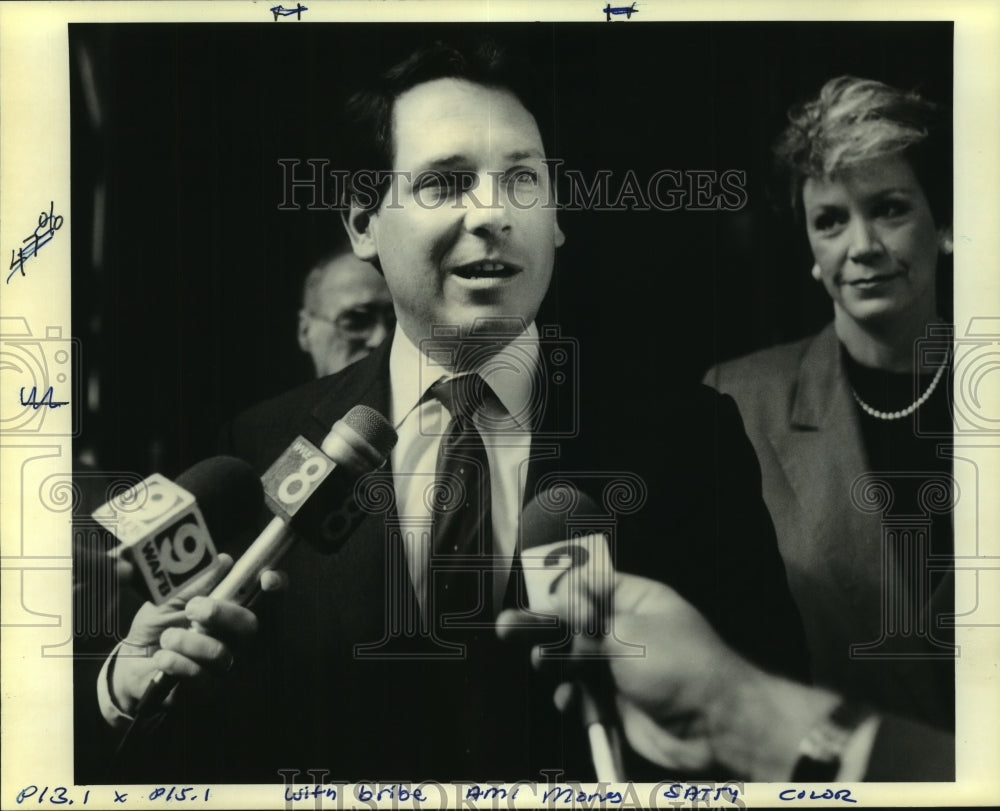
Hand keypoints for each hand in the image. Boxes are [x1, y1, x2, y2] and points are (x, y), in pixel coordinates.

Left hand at [110, 555, 279, 714]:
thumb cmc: (161, 625)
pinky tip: (163, 657)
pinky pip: (199, 676)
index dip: (276, 587)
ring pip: (222, 653)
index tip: (266, 578)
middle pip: (251, 625)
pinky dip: (176, 662)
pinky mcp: (208, 691)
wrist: (133, 663)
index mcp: (236, 612)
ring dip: (188, 641)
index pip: (270, 598)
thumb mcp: (173, 596)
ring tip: (168, 638)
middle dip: (221, 613)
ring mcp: (227, 667)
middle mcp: (240, 640)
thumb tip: (224, 561)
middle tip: (193, 608)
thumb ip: (198, 580)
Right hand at [497, 570, 762, 771]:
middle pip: (574, 624)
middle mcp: (626, 630)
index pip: (589, 587)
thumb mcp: (628, 634)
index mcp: (637, 600)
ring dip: (556, 664)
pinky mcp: (616, 702)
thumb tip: (559, 597)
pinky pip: (582, 694)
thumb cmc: (679, 665)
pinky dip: (572, 696)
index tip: (532, 594)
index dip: (560, 590)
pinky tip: (569, 698)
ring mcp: (621, 667)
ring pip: (573, 660)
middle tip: (506, 626)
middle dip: (543, 627)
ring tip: (543, 664)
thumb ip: (585, 621)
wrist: (714, 726)